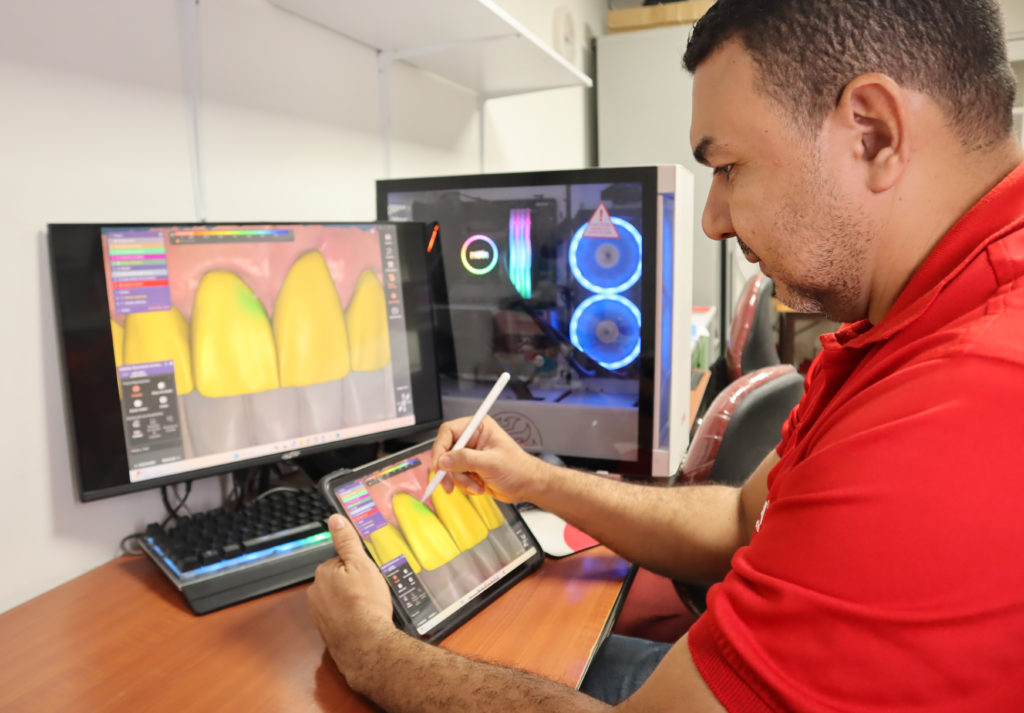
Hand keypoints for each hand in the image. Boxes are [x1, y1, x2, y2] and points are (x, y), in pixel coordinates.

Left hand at [307, 514, 394, 679]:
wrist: (366, 643)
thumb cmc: (365, 604)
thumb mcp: (361, 564)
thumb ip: (347, 541)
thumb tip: (335, 519)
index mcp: (323, 572)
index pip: (340, 561)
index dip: (357, 566)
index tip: (368, 574)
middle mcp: (316, 592)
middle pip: (339, 580)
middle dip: (353, 583)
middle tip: (372, 589)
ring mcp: (320, 613)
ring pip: (339, 598)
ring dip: (352, 600)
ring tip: (370, 606)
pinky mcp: (327, 630)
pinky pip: (340, 616)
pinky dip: (350, 617)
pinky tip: (364, 619)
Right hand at [430, 415, 545, 502]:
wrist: (528, 486)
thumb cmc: (518, 469)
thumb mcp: (490, 463)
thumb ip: (465, 460)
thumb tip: (443, 460)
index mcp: (478, 428)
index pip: (448, 432)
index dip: (440, 449)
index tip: (438, 466)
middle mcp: (472, 439)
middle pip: (445, 451)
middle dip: (449, 470)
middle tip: (449, 484)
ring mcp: (470, 455)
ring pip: (449, 468)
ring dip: (460, 481)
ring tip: (476, 485)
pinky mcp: (470, 469)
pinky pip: (456, 477)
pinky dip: (465, 485)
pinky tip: (479, 486)